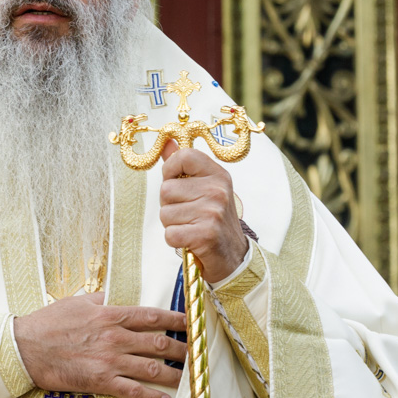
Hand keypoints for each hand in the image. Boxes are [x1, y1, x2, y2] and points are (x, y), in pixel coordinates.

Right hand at [13, 292, 185, 397]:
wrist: (25, 348)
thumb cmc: (48, 323)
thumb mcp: (77, 302)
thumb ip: (100, 299)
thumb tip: (113, 297)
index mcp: (110, 315)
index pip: (152, 317)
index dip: (176, 320)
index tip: (192, 322)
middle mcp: (115, 338)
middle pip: (158, 343)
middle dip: (181, 348)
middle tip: (196, 352)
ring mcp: (109, 361)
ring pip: (151, 368)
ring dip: (173, 373)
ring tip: (188, 377)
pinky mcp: (101, 381)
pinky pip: (133, 391)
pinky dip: (152, 397)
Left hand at [159, 143, 247, 283]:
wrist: (233, 256)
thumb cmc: (213, 219)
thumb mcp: (205, 187)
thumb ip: (183, 165)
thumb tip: (166, 142)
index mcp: (217, 175)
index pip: (184, 155)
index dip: (170, 170)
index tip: (176, 182)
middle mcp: (217, 190)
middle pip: (166, 190)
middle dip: (170, 205)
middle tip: (188, 214)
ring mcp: (212, 212)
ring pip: (165, 214)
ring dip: (173, 224)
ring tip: (191, 227)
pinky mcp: (205, 235)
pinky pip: (170, 234)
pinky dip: (175, 240)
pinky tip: (191, 240)